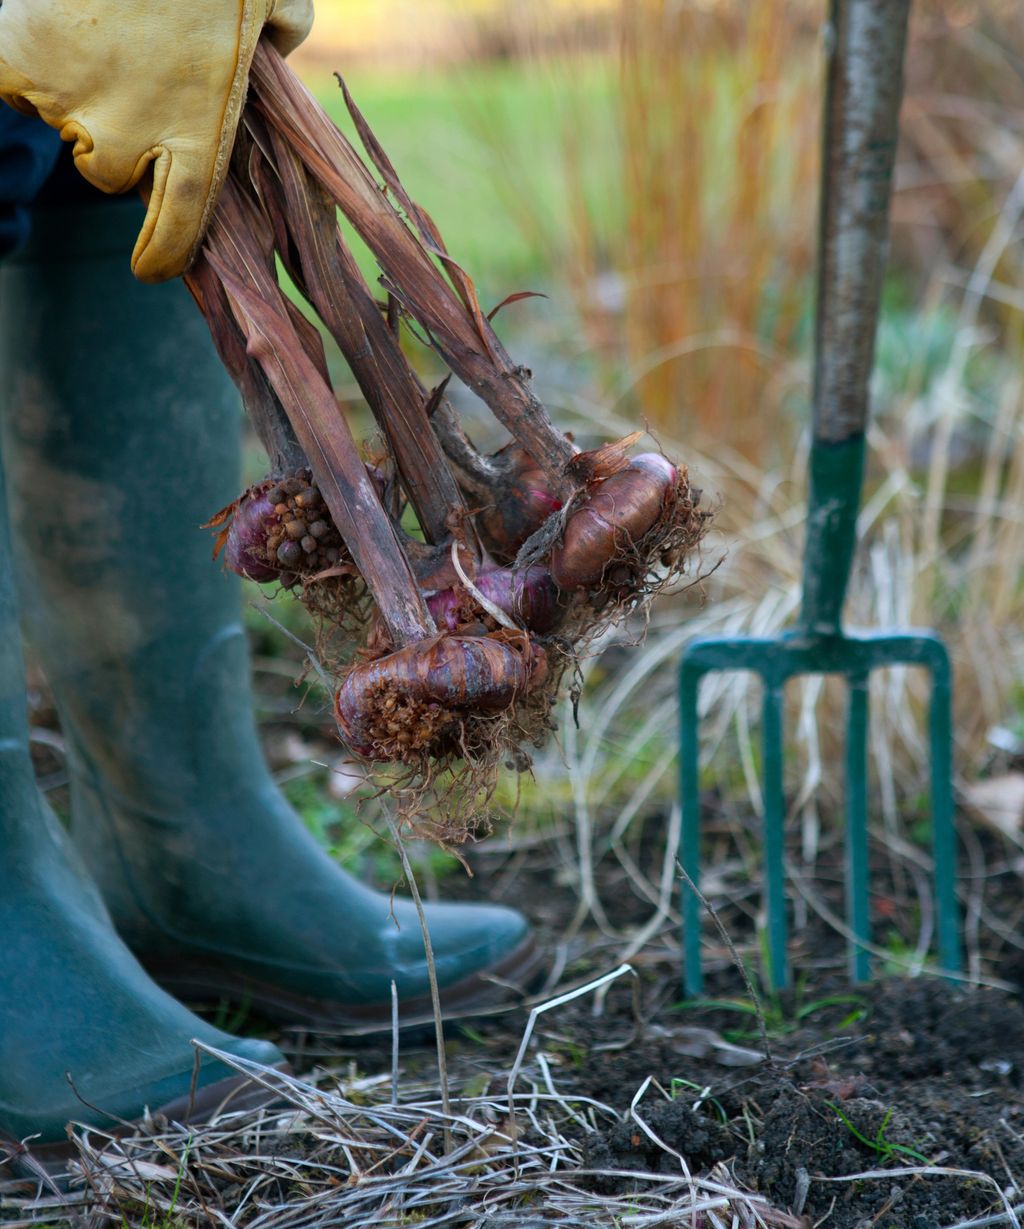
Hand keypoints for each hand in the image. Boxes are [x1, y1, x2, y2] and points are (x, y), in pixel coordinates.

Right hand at [0, 1, 312, 281]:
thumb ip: (280, 42)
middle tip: (134, 76)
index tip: (150, 270)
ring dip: (78, 96)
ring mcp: (69, 101)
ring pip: (65, 125)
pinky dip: (22, 65)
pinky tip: (49, 28)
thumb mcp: (276, 0)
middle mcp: (131, 135)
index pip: (179, 226)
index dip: (162, 256)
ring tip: (104, 36)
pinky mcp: (17, 60)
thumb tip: (279, 52)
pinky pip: (13, 84)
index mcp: (199, 133)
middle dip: (118, 139)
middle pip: (110, 171)